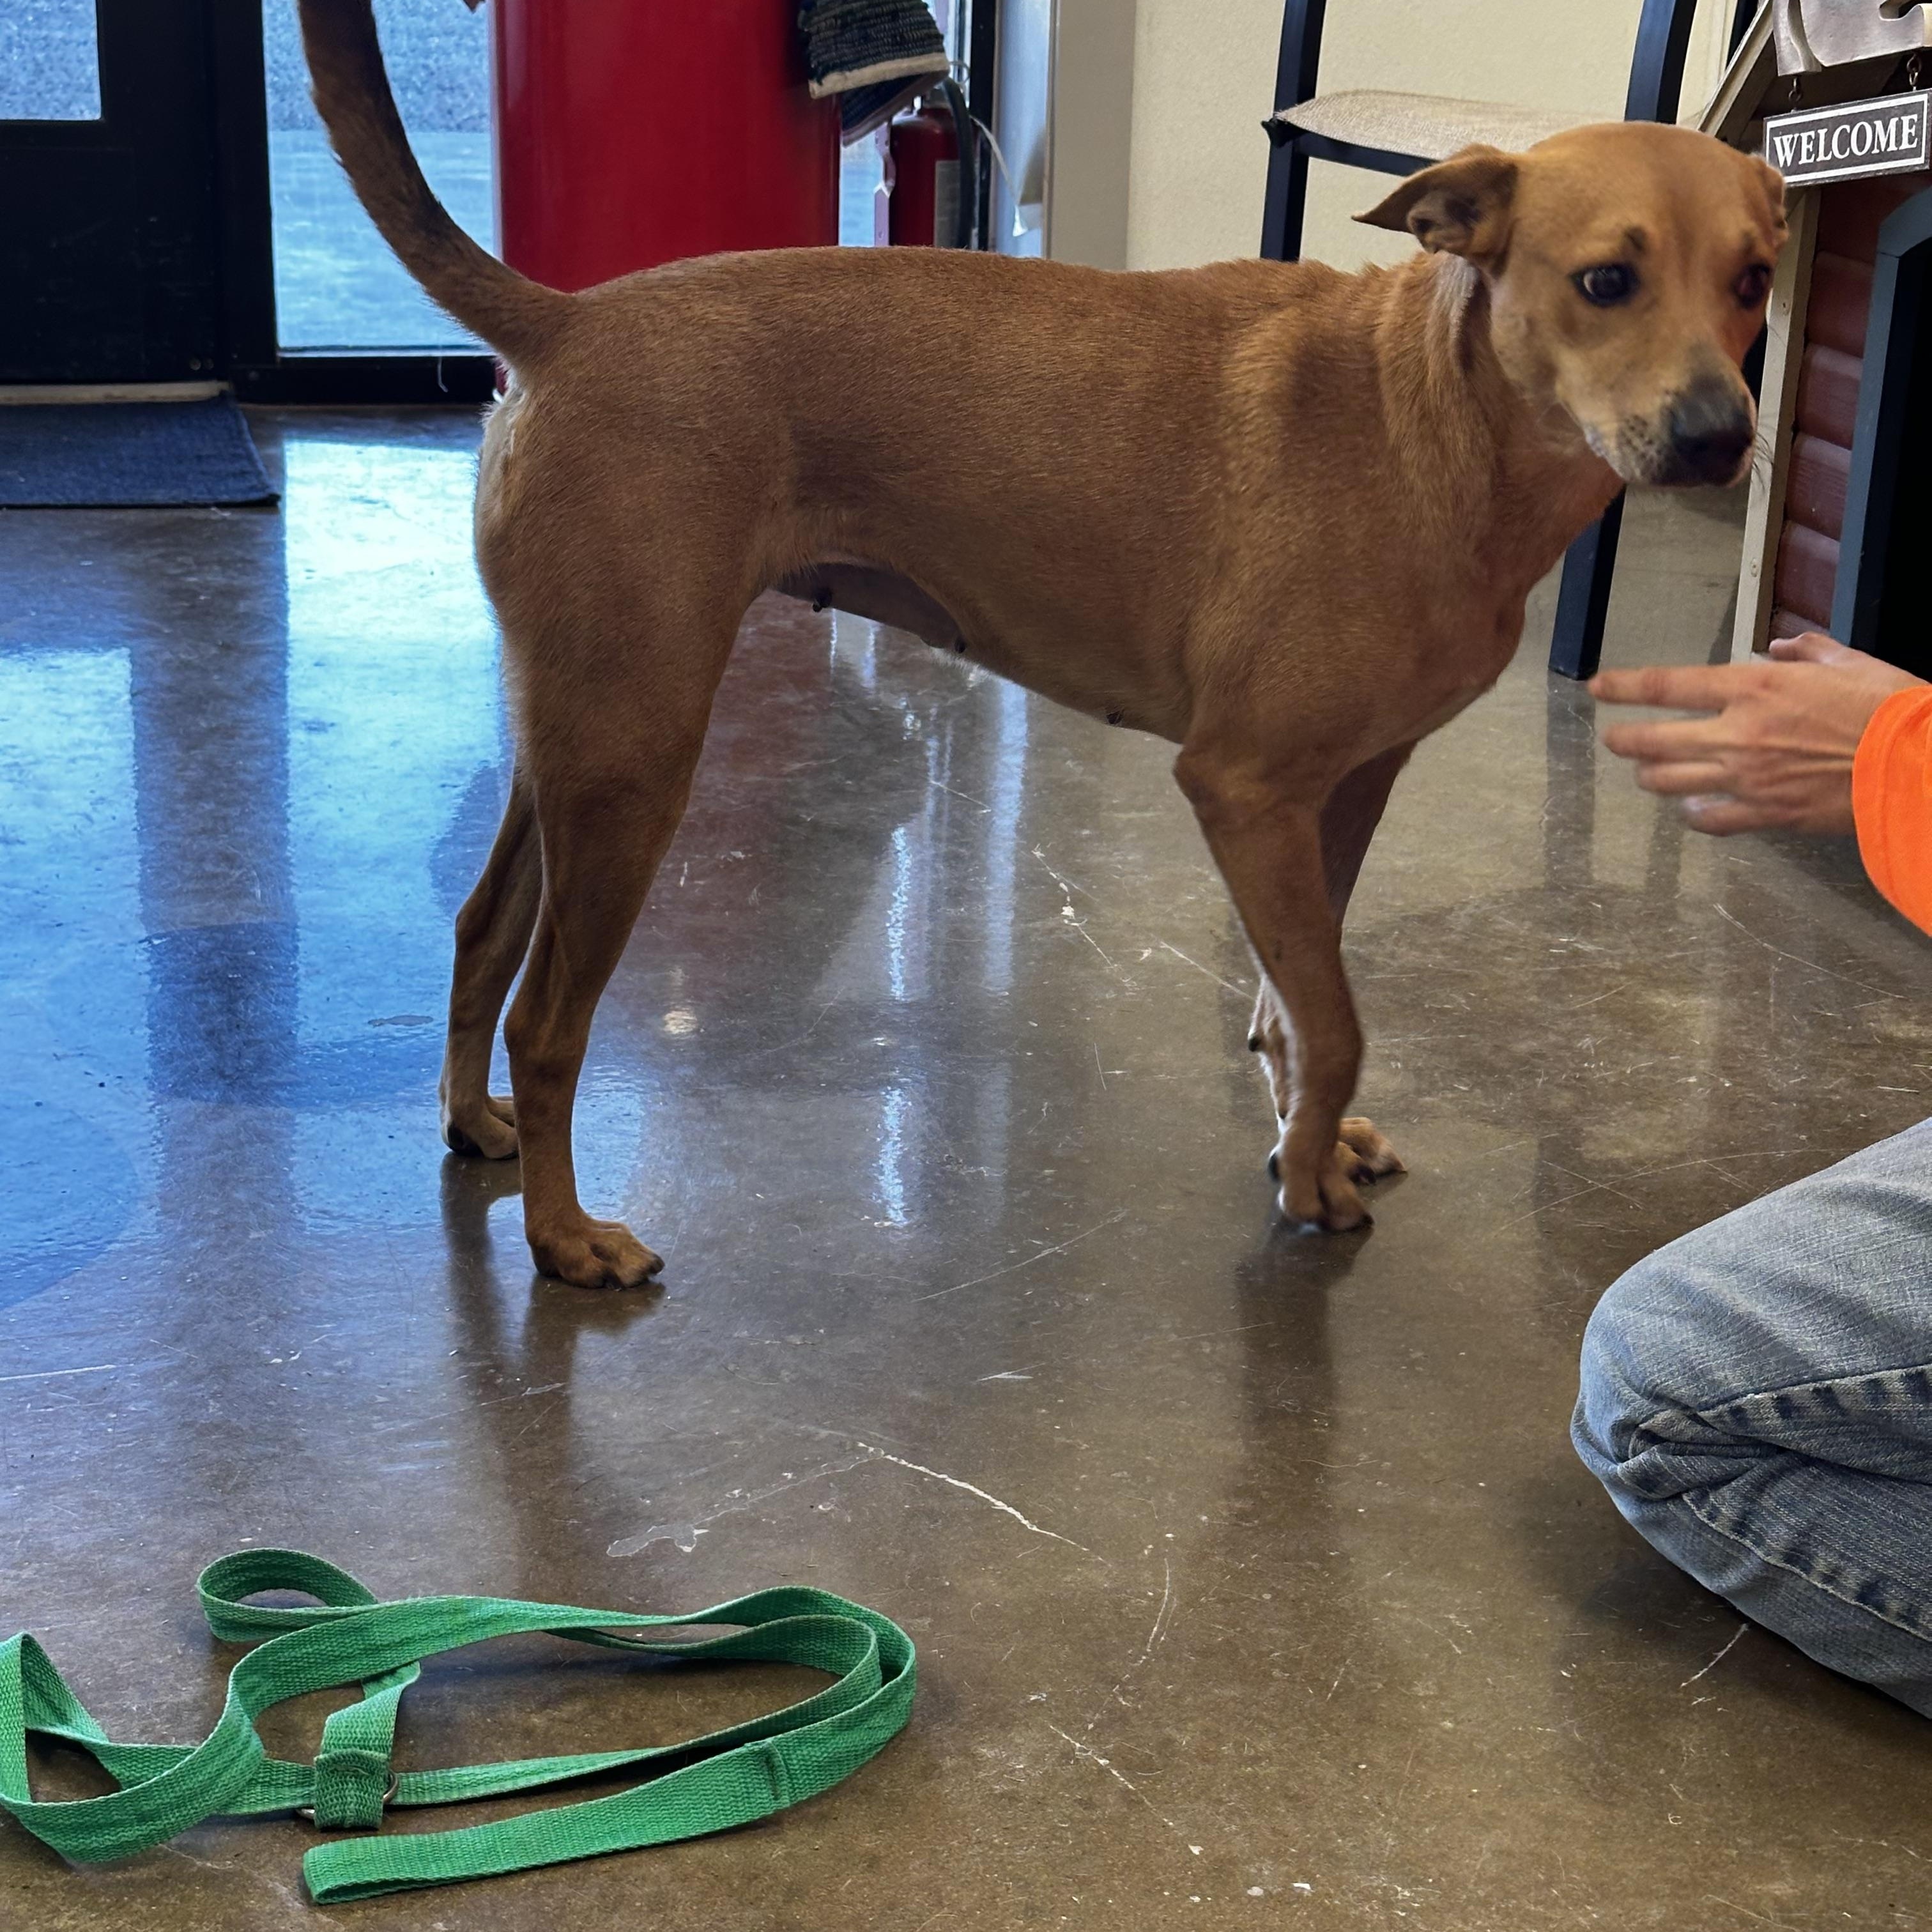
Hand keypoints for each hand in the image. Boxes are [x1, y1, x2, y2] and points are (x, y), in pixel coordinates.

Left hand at [1589, 633, 1924, 835]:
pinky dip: (1693, 814)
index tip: (1597, 687)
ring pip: (1670, 782)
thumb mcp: (1851, 661)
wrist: (1918, 763)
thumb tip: (1783, 644)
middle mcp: (1740, 733)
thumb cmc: (1890, 708)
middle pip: (1655, 740)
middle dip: (1625, 740)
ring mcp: (1747, 778)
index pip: (1669, 685)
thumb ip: (1809, 650)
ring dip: (1651, 776)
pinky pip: (1709, 820)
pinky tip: (1690, 810)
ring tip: (1647, 772)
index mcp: (1757, 688)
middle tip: (1614, 739)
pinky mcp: (1765, 814)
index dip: (1625, 686)